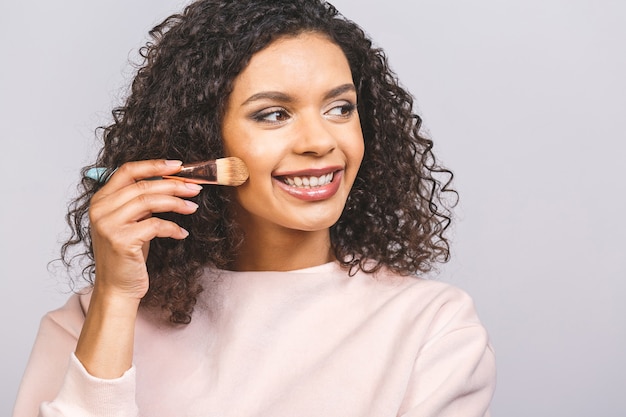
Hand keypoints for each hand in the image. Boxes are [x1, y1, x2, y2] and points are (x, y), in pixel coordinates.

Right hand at [88, 159, 201, 300]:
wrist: (117, 288)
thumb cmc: (127, 255)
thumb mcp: (131, 222)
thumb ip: (140, 202)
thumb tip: (171, 181)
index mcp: (100, 200)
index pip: (126, 170)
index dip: (154, 165)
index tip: (177, 166)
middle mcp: (100, 209)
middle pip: (143, 185)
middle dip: (174, 185)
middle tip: (194, 187)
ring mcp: (109, 224)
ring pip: (150, 201)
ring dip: (177, 203)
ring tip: (193, 207)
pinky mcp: (121, 240)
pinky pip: (155, 225)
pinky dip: (173, 228)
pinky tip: (182, 233)